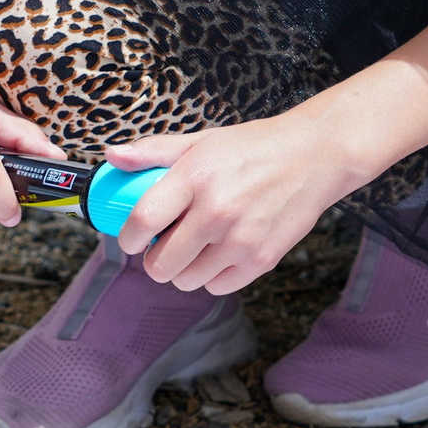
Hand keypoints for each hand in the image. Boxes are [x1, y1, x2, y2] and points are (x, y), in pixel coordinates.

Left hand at [109, 114, 378, 294]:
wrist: (314, 157)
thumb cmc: (254, 148)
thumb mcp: (201, 140)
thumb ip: (155, 151)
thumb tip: (113, 156)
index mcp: (195, 177)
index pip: (143, 221)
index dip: (127, 238)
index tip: (129, 239)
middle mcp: (216, 211)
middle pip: (161, 263)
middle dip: (153, 260)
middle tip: (161, 247)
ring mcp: (240, 239)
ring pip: (186, 280)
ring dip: (183, 269)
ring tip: (194, 248)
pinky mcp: (261, 260)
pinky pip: (218, 286)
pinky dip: (212, 276)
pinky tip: (219, 253)